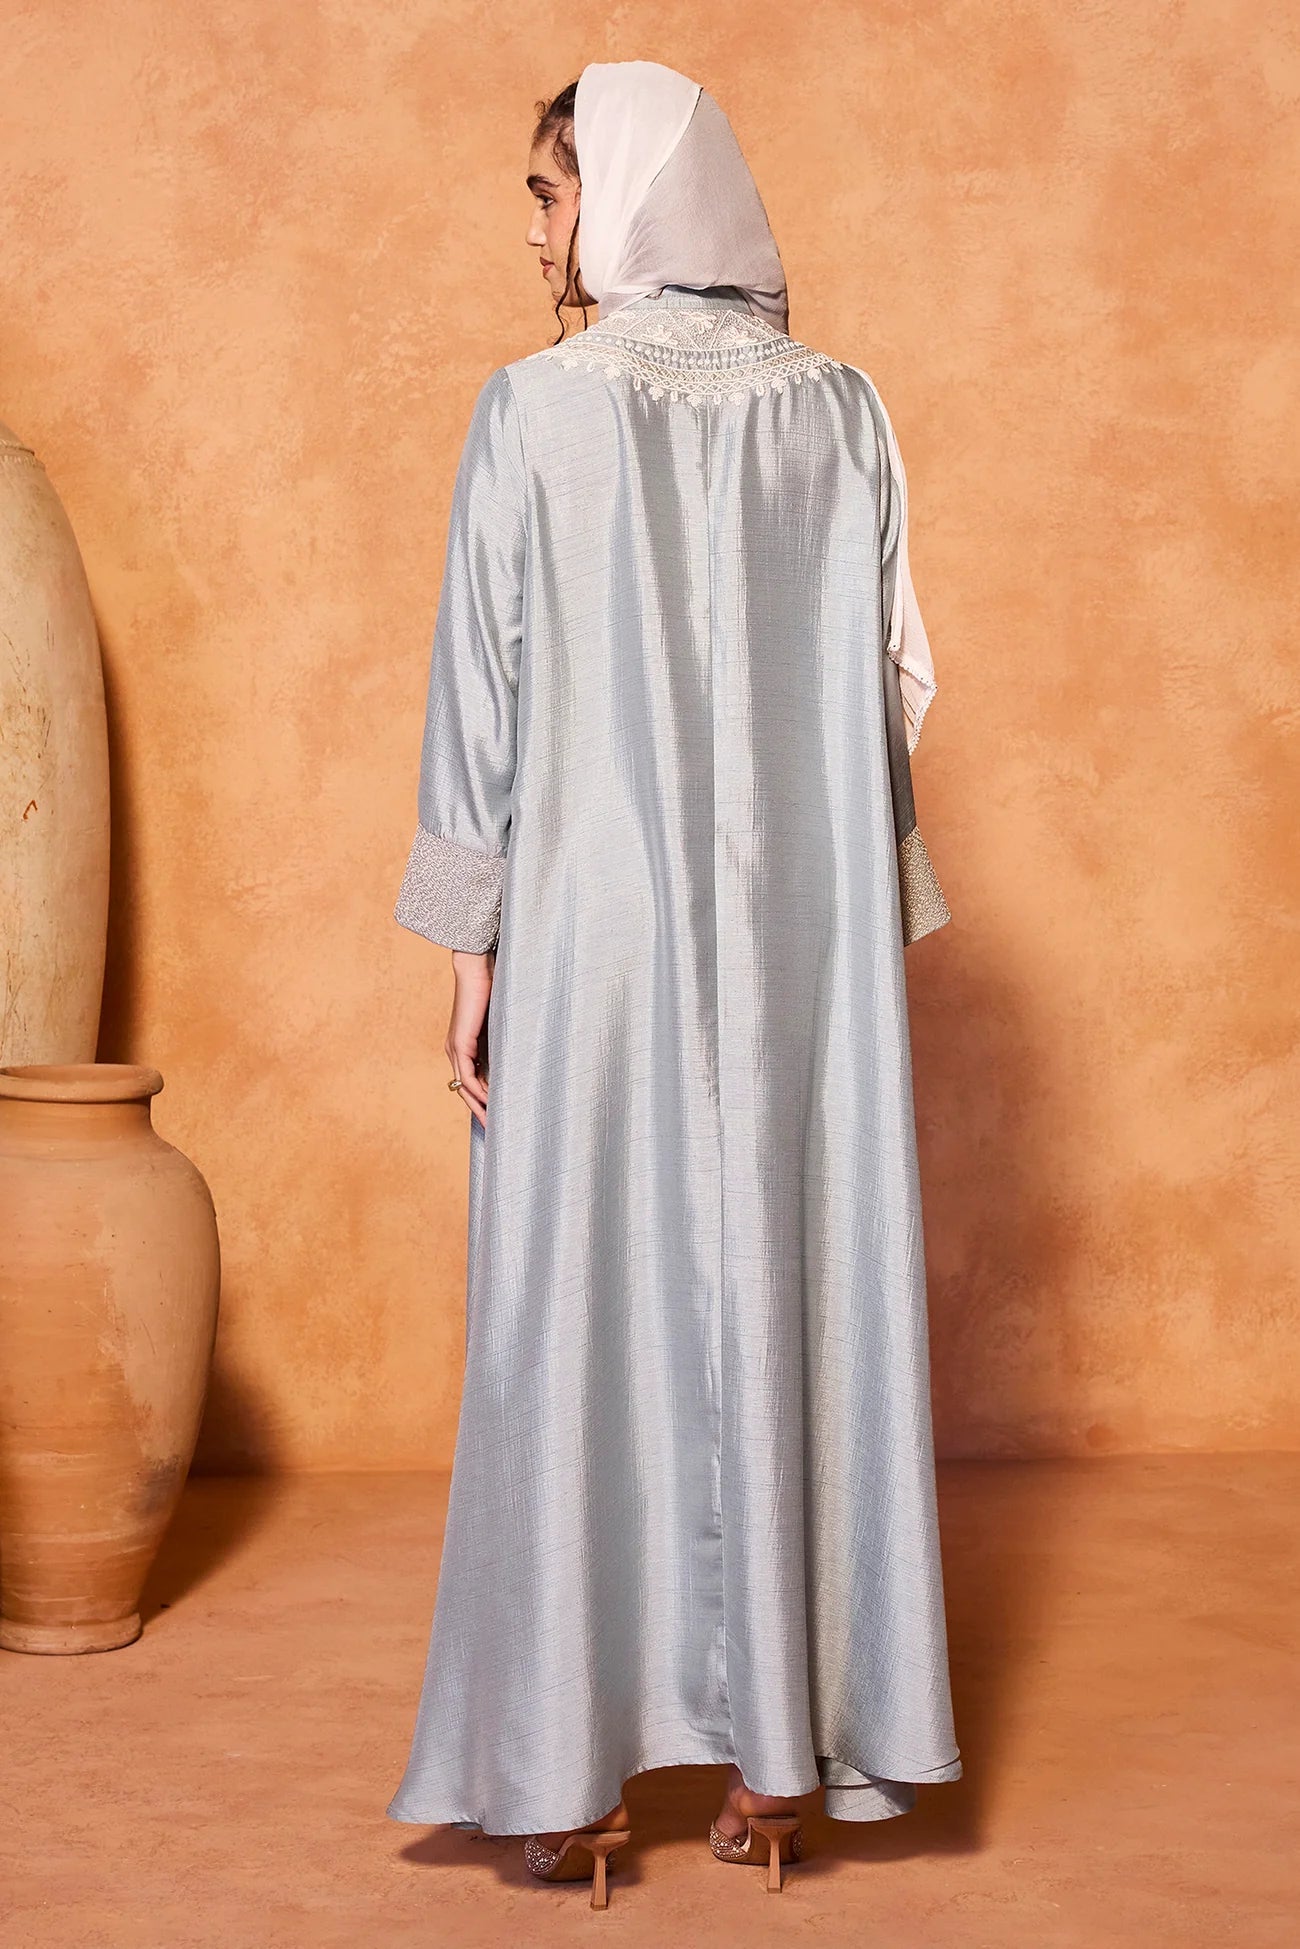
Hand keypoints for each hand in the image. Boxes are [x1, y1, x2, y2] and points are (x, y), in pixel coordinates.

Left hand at [446, 948, 492, 1127]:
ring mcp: (455, 1049)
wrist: (478, 968)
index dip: (482, 1100)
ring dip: (478, 1107)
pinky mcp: (460, 1044)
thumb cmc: (492, 990)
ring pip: (464, 1088)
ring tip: (492, 1124)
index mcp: (465, 1047)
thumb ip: (504, 1042)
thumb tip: (520, 1058)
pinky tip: (490, 1103)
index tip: (497, 1116)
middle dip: (479, 1111)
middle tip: (493, 1130)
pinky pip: (467, 1077)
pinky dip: (477, 1092)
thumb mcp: (500, 1024)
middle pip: (464, 1091)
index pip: (471, 1081)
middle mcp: (456, 1051)